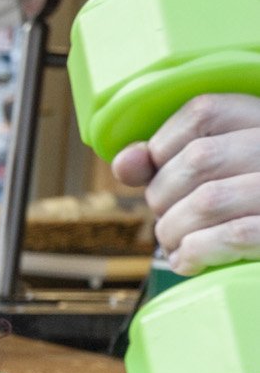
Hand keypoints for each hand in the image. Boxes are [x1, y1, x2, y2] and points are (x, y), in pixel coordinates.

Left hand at [111, 94, 259, 274]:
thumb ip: (169, 161)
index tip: (160, 176)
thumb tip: (125, 164)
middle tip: (166, 220)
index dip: (164, 147)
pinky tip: (190, 261)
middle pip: (200, 159)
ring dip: (174, 231)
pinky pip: (233, 235)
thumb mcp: (219, 169)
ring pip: (209, 201)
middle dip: (164, 197)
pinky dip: (197, 252)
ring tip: (174, 244)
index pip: (203, 112)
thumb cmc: (246, 205)